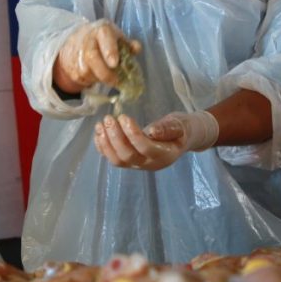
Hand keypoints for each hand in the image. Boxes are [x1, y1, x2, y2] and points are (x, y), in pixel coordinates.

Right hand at [54, 20, 141, 93]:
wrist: (76, 41)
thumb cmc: (103, 40)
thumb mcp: (116, 37)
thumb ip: (128, 44)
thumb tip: (136, 49)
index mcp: (101, 30)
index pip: (104, 37)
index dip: (109, 51)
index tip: (114, 64)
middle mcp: (87, 40)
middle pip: (92, 57)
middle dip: (104, 72)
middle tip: (115, 80)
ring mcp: (77, 54)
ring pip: (87, 71)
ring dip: (99, 78)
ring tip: (107, 77)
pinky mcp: (71, 67)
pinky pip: (83, 79)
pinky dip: (92, 81)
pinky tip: (96, 76)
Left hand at [93, 111, 218, 170]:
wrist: (182, 136)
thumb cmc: (182, 129)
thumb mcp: (180, 125)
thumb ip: (168, 129)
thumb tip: (152, 131)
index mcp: (165, 155)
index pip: (145, 148)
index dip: (132, 134)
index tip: (123, 117)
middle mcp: (150, 164)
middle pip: (128, 156)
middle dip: (115, 137)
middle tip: (108, 118)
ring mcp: (138, 165)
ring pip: (118, 160)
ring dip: (106, 143)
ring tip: (100, 124)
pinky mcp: (130, 161)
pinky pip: (113, 158)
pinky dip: (103, 147)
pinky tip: (98, 133)